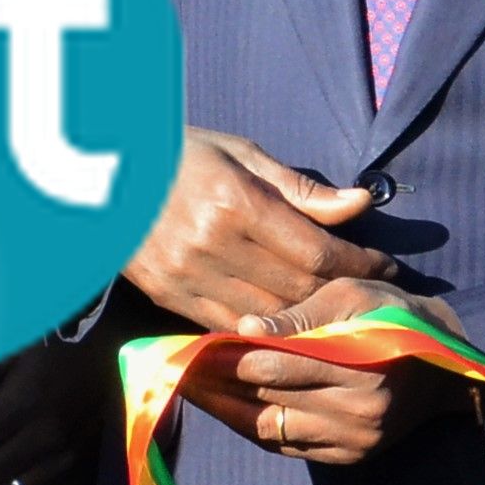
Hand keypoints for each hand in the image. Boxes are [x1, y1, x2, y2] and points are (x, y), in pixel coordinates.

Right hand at [124, 129, 397, 332]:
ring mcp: (186, 274)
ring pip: (269, 316)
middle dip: (341, 292)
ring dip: (308, 317)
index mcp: (235, 202)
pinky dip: (264, 329)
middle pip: (299, 289)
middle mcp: (211, 244)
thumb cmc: (181, 155)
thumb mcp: (241, 154)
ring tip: (333, 309)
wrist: (100, 171)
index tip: (384, 264)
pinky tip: (285, 322)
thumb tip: (361, 204)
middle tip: (365, 289)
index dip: (360, 263)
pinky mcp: (167, 295)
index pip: (317, 251)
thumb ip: (302, 188)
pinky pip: (230, 327)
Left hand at [192, 276, 469, 467]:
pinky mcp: (349, 457)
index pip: (272, 364)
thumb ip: (300, 313)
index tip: (188, 342)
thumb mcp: (352, 296)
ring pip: (267, 427)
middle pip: (264, 396)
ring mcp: (353, 441)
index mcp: (358, 368)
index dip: (224, 354)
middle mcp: (356, 413)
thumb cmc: (394, 316)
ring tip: (185, 386)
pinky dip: (250, 426)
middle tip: (172, 364)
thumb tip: (246, 326)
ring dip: (223, 407)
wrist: (447, 368)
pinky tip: (222, 406)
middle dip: (215, 379)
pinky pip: (285, 446)